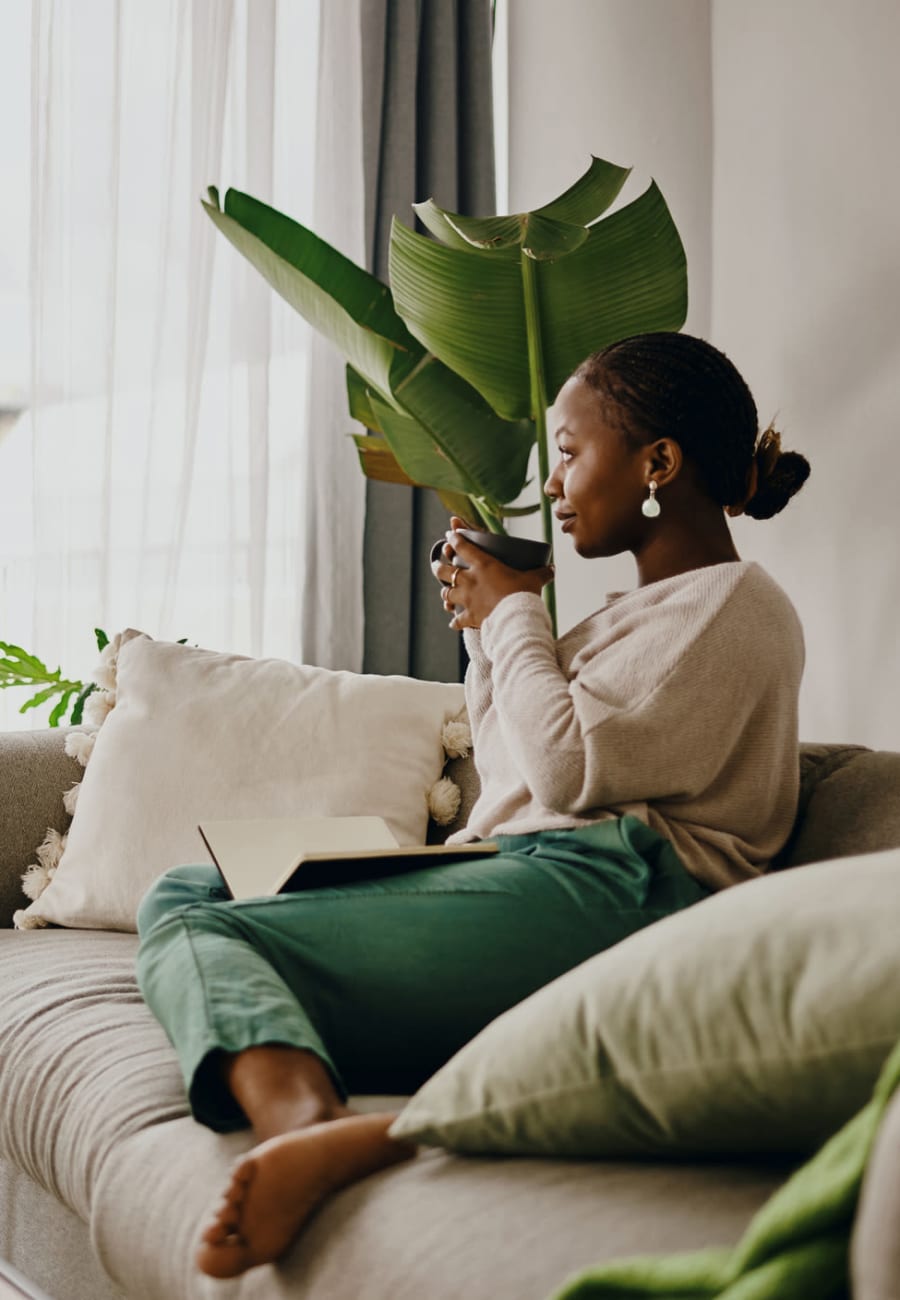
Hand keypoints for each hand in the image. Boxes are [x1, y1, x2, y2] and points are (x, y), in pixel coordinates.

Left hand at [432, 516, 554, 629]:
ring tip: (445, 593)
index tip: (450, 534)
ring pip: (446, 593)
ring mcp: (466, 599)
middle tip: (437, 565)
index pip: (463, 546)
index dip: (454, 538)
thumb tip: (552, 569)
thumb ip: (542, 573)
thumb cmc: (523, 595)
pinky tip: (453, 623)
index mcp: (483, 564)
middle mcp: (470, 580)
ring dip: (445, 593)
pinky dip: (455, 621)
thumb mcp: (534, 580)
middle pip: (445, 570)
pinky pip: (457, 619)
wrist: (516, 619)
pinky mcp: (469, 616)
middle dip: (438, 567)